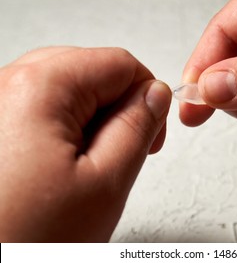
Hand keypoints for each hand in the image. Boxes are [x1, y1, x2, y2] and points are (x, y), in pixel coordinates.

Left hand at [0, 47, 170, 241]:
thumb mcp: (107, 182)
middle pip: (92, 72)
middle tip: (121, 152)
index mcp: (39, 88)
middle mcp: (7, 85)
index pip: (120, 64)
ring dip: (91, 122)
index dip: (147, 96)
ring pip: (68, 91)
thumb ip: (138, 127)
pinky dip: (65, 130)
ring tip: (87, 166)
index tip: (151, 133)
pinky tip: (62, 165)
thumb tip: (155, 94)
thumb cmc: (27, 240)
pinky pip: (43, 109)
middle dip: (118, 108)